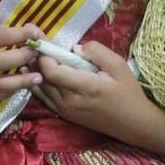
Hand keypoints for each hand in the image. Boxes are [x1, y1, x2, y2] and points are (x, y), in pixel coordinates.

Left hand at [30, 41, 155, 139]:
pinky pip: (43, 98)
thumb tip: (74, 48)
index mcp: (85, 87)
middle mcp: (70, 101)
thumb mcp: (119, 65)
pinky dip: (36, 84)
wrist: (133, 123)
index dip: (44, 56)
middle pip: (42, 79)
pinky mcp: (63, 114)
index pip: (52, 72)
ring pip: (39, 89)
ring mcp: (65, 110)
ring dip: (33, 71)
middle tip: (34, 44)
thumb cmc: (128, 92)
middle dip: (36, 60)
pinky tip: (32, 72)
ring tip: (31, 55)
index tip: (44, 41)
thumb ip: (96, 52)